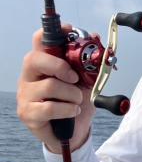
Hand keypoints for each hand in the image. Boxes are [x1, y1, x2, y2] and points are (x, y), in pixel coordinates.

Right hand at [17, 26, 95, 153]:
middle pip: (35, 59)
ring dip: (72, 94)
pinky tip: (73, 111)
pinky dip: (68, 109)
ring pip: (49, 86)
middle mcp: (29, 76)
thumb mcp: (87, 81)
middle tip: (74, 78)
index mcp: (43, 63)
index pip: (40, 40)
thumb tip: (96, 38)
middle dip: (59, 66)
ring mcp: (25, 94)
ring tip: (77, 101)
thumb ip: (89, 62)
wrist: (73, 131)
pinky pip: (50, 108)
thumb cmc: (76, 102)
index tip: (69, 30)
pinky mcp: (27, 113)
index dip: (53, 32)